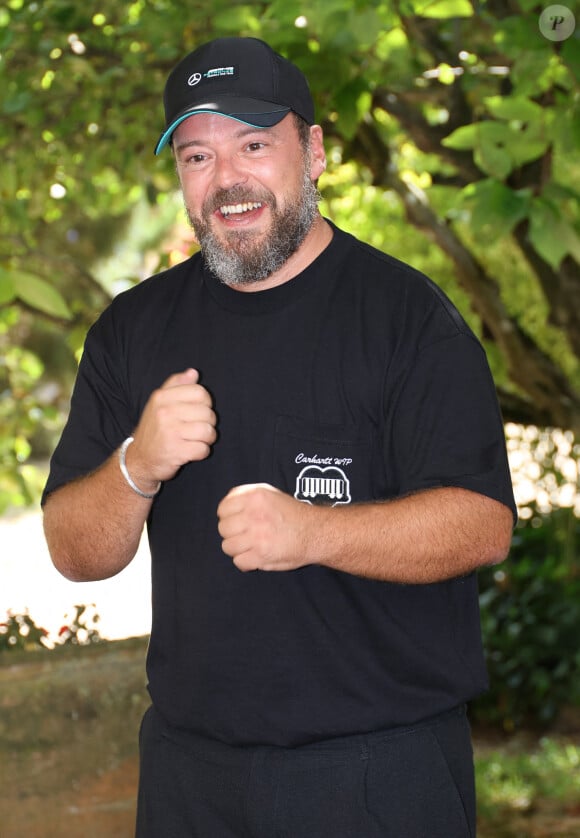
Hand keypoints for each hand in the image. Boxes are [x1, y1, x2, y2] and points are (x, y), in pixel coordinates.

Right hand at [128, 368, 216, 486]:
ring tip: (196, 440)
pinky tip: (191, 451)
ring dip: (207, 439)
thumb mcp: (159, 403)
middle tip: (197, 429)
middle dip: (208, 423)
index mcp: (161, 397)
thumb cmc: (154, 429)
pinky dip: (201, 453)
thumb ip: (176, 385)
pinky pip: (203, 449)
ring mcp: (169, 432)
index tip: (198, 411)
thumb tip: (193, 372)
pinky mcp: (175, 451)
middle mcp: (164, 412)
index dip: (205, 403)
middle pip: (207, 412)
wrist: (138, 459)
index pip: (200, 392)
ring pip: (208, 431)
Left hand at [217, 483, 311, 571]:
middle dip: (232, 533)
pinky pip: (238, 562)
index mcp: (254, 497)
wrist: (315, 532)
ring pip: (228, 546)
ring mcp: (256, 536)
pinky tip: (255, 557)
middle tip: (245, 535)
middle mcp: (254, 515)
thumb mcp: (270, 493)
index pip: (223, 509)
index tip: (236, 521)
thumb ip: (246, 494)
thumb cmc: (293, 513)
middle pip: (223, 528)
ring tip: (250, 546)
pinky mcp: (261, 555)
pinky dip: (246, 562)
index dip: (227, 516)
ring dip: (237, 549)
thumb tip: (227, 502)